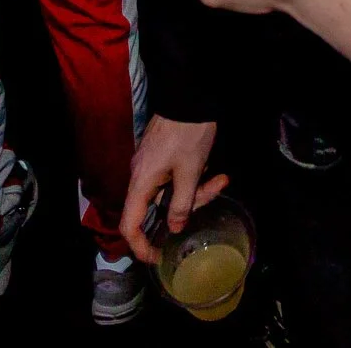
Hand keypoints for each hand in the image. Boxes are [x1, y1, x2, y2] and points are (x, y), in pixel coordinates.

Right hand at [120, 115, 227, 259]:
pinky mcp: (160, 157)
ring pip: (171, 191)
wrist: (189, 94)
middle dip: (189, 205)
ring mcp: (150, 166)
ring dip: (197, 189)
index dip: (140, 246)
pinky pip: (173, 178)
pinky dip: (193, 178)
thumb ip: (181, 204)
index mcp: (141, 183)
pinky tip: (213, 169)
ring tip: (221, 177)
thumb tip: (174, 229)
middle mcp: (140, 176)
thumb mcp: (190, 172)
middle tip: (215, 190)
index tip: (158, 257)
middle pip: (158, 207)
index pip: (129, 225)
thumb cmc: (188, 134)